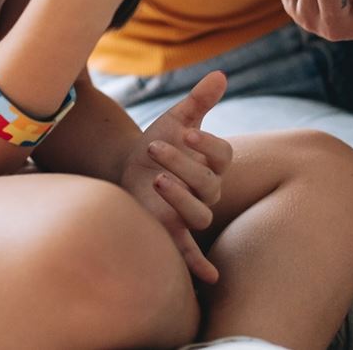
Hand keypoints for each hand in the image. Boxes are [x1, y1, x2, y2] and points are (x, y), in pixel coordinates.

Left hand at [118, 70, 233, 283]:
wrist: (130, 167)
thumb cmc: (159, 143)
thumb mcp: (176, 119)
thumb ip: (200, 100)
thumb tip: (220, 74)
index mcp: (212, 162)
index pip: (222, 154)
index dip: (207, 144)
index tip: (186, 132)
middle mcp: (207, 189)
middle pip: (207, 183)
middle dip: (182, 164)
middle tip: (153, 146)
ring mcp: (190, 210)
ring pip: (199, 214)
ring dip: (180, 198)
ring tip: (155, 179)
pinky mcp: (171, 229)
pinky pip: (191, 251)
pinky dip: (199, 264)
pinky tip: (209, 277)